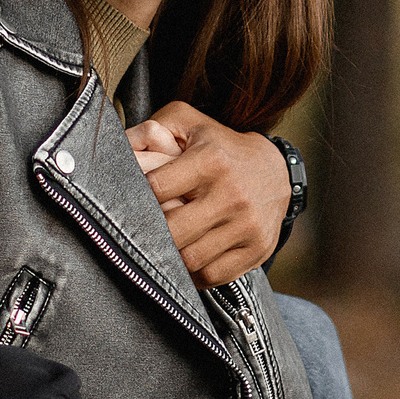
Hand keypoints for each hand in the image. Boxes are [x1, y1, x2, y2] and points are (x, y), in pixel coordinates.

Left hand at [127, 103, 289, 287]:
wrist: (276, 171)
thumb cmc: (220, 148)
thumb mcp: (190, 123)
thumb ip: (154, 126)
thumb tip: (123, 146)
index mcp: (211, 160)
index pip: (156, 188)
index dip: (137, 196)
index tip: (132, 200)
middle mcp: (232, 194)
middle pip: (172, 232)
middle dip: (152, 234)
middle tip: (142, 231)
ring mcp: (247, 225)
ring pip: (191, 259)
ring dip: (172, 258)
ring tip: (164, 246)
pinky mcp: (257, 249)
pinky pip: (213, 276)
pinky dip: (194, 274)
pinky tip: (187, 261)